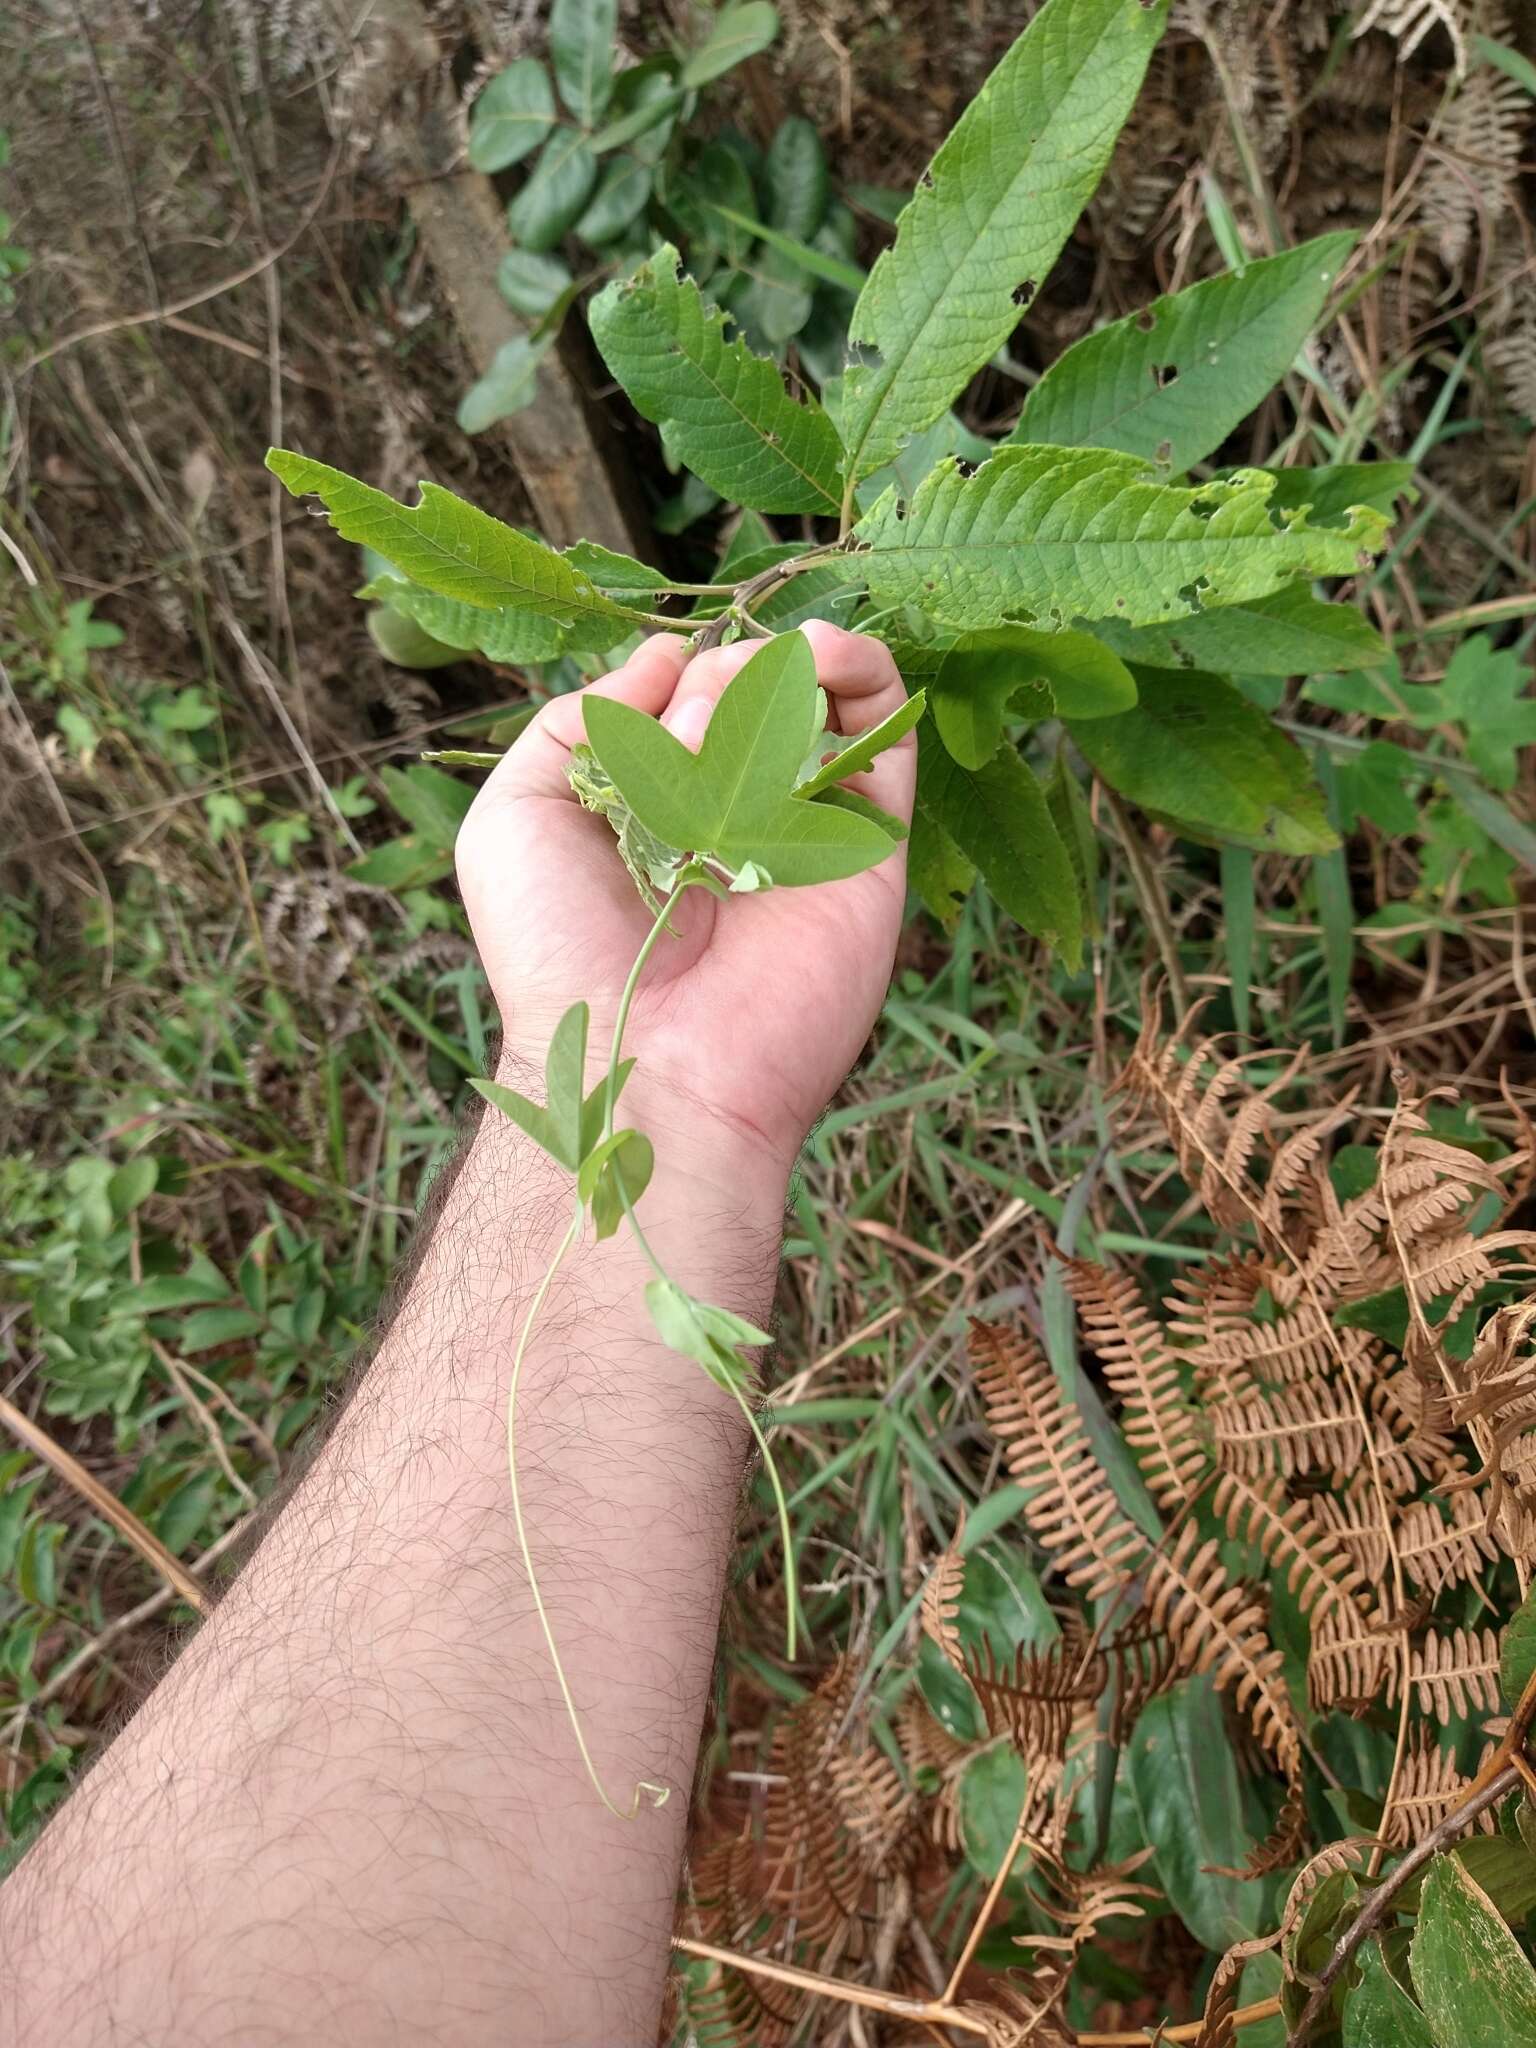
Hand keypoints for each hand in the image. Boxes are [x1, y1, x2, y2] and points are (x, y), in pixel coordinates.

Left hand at [455, 623, 913, 1181]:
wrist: (643, 1057)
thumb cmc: (560, 950)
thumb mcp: (517, 817)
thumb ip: (573, 721)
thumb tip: (668, 654)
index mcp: (658, 806)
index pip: (680, 693)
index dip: (665, 677)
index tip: (645, 715)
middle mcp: (736, 812)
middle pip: (745, 682)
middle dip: (707, 685)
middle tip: (679, 755)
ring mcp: (806, 825)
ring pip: (814, 691)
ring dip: (774, 667)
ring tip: (735, 721)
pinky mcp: (871, 844)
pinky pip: (889, 731)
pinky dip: (862, 668)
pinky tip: (820, 656)